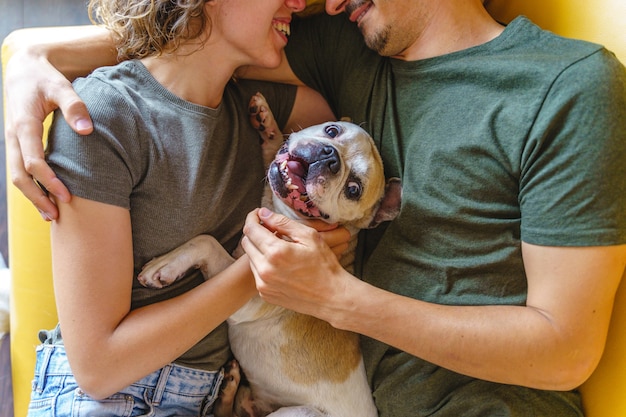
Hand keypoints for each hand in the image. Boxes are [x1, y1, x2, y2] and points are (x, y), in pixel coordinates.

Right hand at [4, 47, 91, 219]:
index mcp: (24, 124)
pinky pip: (20, 169)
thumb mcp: (61, 86)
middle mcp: (13, 136)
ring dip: (32, 197)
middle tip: (57, 216)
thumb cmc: (46, 78)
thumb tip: (87, 130)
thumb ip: (75, 106)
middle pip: (19, 176)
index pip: (32, 161)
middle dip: (37, 198)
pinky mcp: (17, 143)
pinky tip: (46, 199)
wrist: (25, 68)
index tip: (68, 196)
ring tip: (52, 216)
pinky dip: (31, 186)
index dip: (49, 181)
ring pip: (16, 176)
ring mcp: (13, 141)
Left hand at [241, 208, 351, 318]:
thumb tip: (263, 213)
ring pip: (251, 258)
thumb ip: (283, 223)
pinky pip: (257, 274)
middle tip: (269, 229)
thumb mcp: (309, 236)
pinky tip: (280, 264)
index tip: (258, 214)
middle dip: (254, 232)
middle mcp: (265, 269)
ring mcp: (263, 284)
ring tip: (277, 247)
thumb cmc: (324, 265)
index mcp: (276, 252)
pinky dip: (264, 265)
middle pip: (246, 243)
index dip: (252, 218)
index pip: (251, 229)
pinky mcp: (265, 294)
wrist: (332, 297)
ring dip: (259, 249)